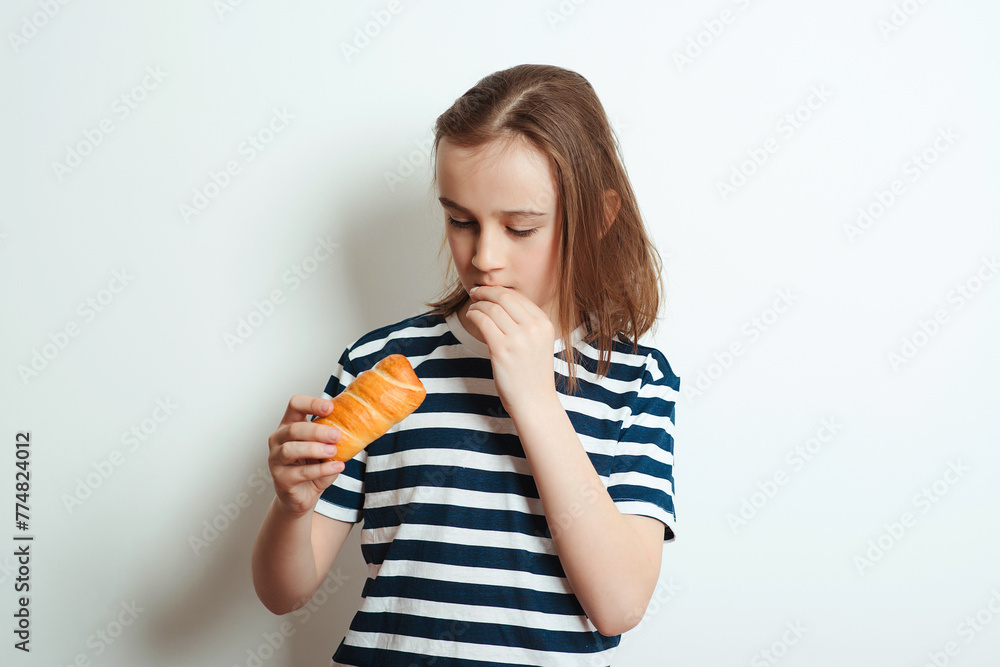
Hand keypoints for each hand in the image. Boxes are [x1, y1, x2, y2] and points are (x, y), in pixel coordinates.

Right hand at [267, 395, 344, 517]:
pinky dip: (322, 469)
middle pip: (294, 429)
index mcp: (289, 425)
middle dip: (317, 431)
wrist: (303, 495)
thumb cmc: (313, 465)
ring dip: (315, 449)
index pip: (295, 405)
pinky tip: (337, 467)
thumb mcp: (324, 446)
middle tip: (337, 435)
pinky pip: (301, 472)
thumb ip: (332, 435)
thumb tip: (356, 423)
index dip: (312, 403)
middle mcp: (278, 439)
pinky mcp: (281, 479)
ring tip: (334, 451)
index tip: (330, 408)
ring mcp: (275, 459)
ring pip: (291, 450)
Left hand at [466, 285, 557, 415]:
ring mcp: (518, 339)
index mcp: (545, 323)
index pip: (518, 296)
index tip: (487, 292)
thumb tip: (501, 300)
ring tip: (472, 309)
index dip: (499, 291)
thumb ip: (526, 322)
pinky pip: (483, 321)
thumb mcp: (539, 342)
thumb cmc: (532, 373)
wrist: (534, 401)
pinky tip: (471, 317)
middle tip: (475, 293)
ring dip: (477, 305)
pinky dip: (473, 315)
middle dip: (486, 292)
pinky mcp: (502, 350)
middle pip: (504, 297)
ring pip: (491, 308)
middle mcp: (534, 328)